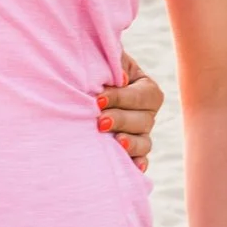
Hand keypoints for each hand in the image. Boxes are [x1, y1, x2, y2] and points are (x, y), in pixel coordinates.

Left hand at [97, 49, 164, 170]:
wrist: (79, 87)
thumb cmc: (93, 68)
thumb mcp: (104, 59)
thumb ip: (112, 61)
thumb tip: (120, 79)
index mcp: (145, 87)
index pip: (143, 95)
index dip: (121, 98)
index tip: (98, 99)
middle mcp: (147, 112)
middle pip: (144, 120)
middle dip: (121, 120)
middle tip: (100, 122)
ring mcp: (140, 133)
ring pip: (144, 142)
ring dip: (131, 143)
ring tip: (117, 143)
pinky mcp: (130, 151)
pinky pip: (140, 160)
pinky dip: (138, 164)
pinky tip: (134, 168)